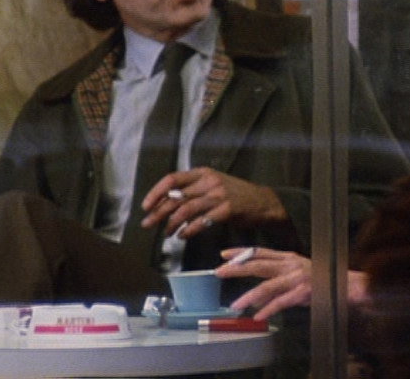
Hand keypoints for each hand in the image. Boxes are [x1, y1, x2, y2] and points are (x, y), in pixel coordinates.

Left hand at [140, 167, 288, 238]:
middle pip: (176, 196)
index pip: (172, 179)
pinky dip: (188, 230)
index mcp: (203, 173)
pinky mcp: (227, 210)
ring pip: (186, 209)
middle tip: (148, 224)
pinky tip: (183, 236)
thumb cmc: (235, 194)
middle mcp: (209, 182)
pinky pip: (201, 222)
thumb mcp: (214, 184)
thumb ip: (193, 191)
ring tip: (167, 233)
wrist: (264, 202)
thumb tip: (167, 205)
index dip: (156, 192)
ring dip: (172, 224)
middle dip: (158, 212)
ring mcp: (218, 195)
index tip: (146, 206)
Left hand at [215, 247, 313, 319]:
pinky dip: (268, 310)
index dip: (241, 252)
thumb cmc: (321, 281)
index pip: (260, 252)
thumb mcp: (296, 275)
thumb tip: (256, 297)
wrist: (347, 286)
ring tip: (235, 306)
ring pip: (267, 286)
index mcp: (288, 257)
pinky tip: (257, 316)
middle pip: (258, 265)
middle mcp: (290, 265)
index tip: (224, 254)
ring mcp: (296, 278)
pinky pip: (280, 303)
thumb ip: (276, 282)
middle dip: (237, 269)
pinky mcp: (302, 293)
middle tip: (219, 272)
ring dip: (248, 296)